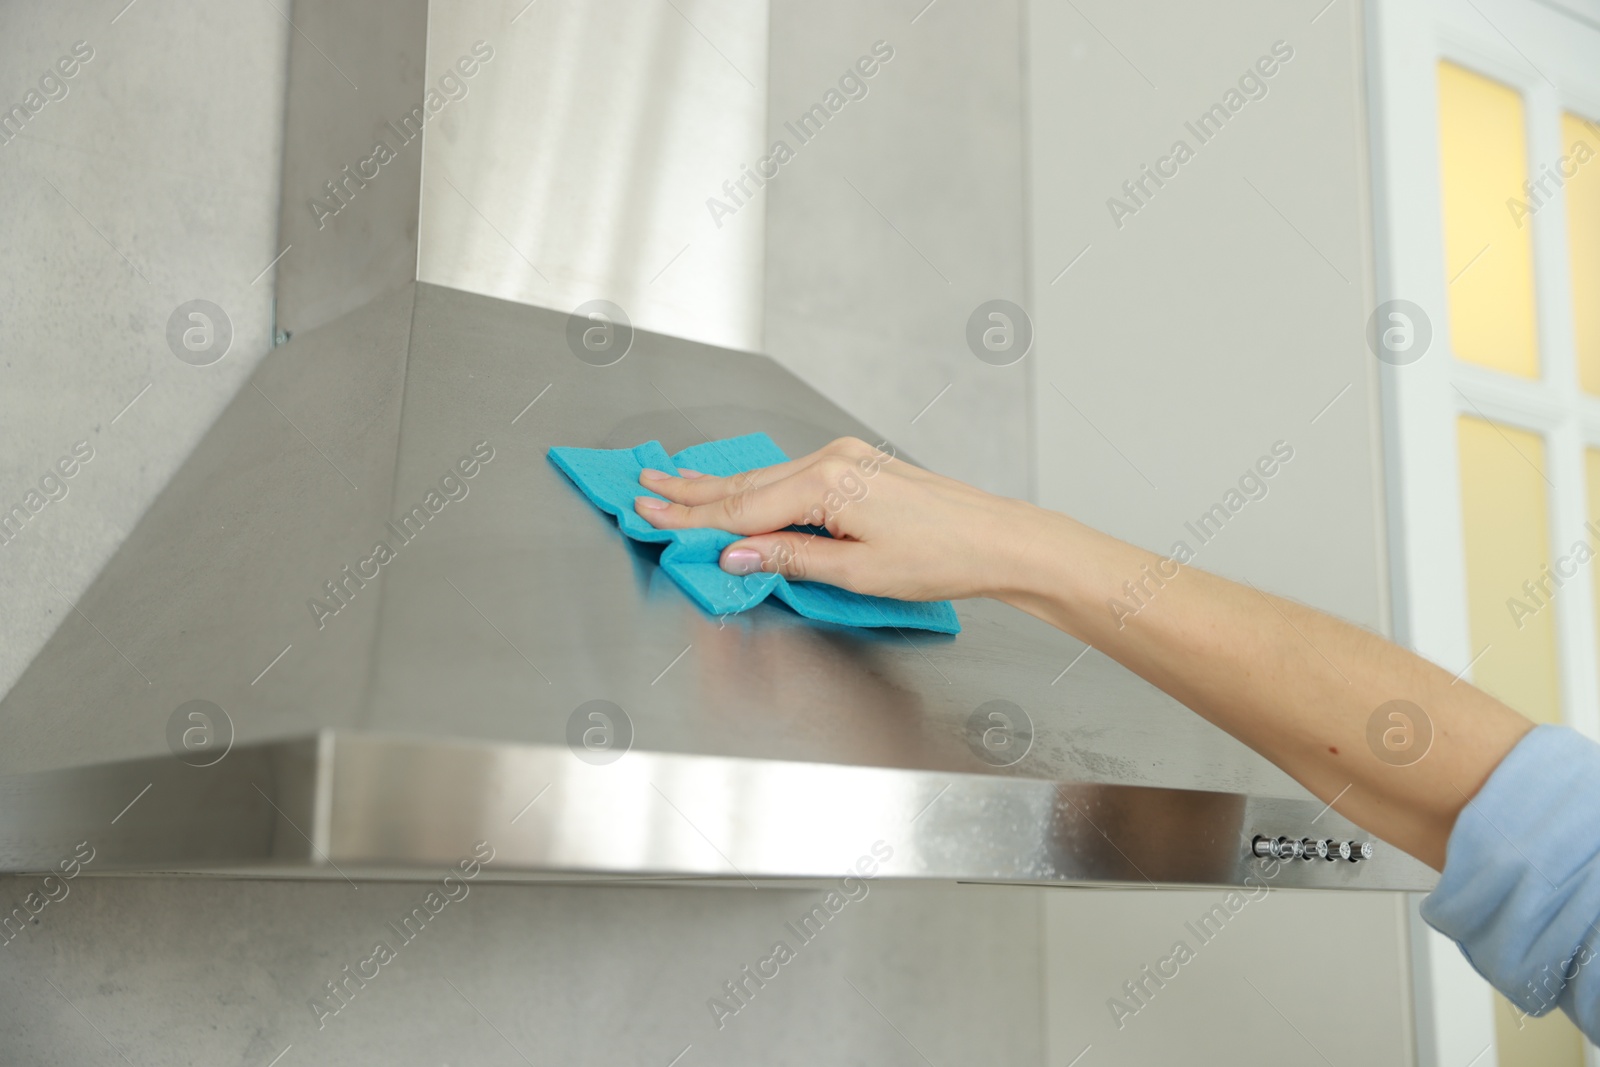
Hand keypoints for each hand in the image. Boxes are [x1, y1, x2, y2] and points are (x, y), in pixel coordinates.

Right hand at [632, 437, 1039, 601]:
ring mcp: (845, 459)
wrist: (997, 540)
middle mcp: (831, 461)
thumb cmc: (941, 558)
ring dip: (717, 485)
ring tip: (674, 483)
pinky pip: (789, 476)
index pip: (741, 506)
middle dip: (691, 491)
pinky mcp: (857, 467)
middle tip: (644, 489)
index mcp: (827, 483)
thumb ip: (789, 559)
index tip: (650, 515)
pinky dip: (753, 484)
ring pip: (765, 477)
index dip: (690, 517)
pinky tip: (735, 484)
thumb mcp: (857, 572)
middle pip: (745, 482)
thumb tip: (735, 554)